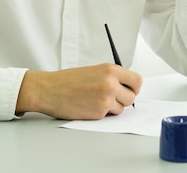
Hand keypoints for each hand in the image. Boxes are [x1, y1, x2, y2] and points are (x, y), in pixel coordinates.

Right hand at [16, 64, 142, 119]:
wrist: (49, 90)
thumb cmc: (67, 81)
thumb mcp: (93, 71)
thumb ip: (111, 77)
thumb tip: (126, 87)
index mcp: (110, 70)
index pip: (137, 80)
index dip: (134, 87)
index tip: (129, 89)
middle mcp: (110, 83)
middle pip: (132, 97)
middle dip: (123, 100)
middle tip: (110, 98)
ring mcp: (105, 99)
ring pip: (121, 109)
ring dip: (112, 108)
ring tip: (95, 100)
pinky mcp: (99, 113)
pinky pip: (109, 116)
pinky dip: (101, 114)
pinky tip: (89, 106)